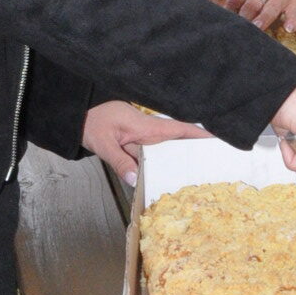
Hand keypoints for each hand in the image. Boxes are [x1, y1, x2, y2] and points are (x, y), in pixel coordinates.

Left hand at [80, 100, 209, 187]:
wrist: (76, 114)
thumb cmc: (90, 122)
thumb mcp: (103, 143)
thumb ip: (119, 162)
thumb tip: (135, 180)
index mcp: (146, 126)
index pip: (179, 129)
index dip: (200, 133)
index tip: (219, 138)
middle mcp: (149, 131)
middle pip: (179, 140)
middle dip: (197, 148)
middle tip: (217, 161)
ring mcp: (143, 138)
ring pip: (167, 150)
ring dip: (180, 159)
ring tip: (199, 172)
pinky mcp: (136, 144)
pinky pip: (153, 156)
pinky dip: (161, 165)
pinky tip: (166, 178)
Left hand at [229, 0, 295, 33]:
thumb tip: (218, 11)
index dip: (228, 12)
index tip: (223, 23)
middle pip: (251, 6)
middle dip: (243, 20)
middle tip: (235, 32)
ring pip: (270, 10)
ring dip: (263, 20)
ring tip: (256, 30)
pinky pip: (295, 11)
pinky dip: (293, 20)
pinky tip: (289, 29)